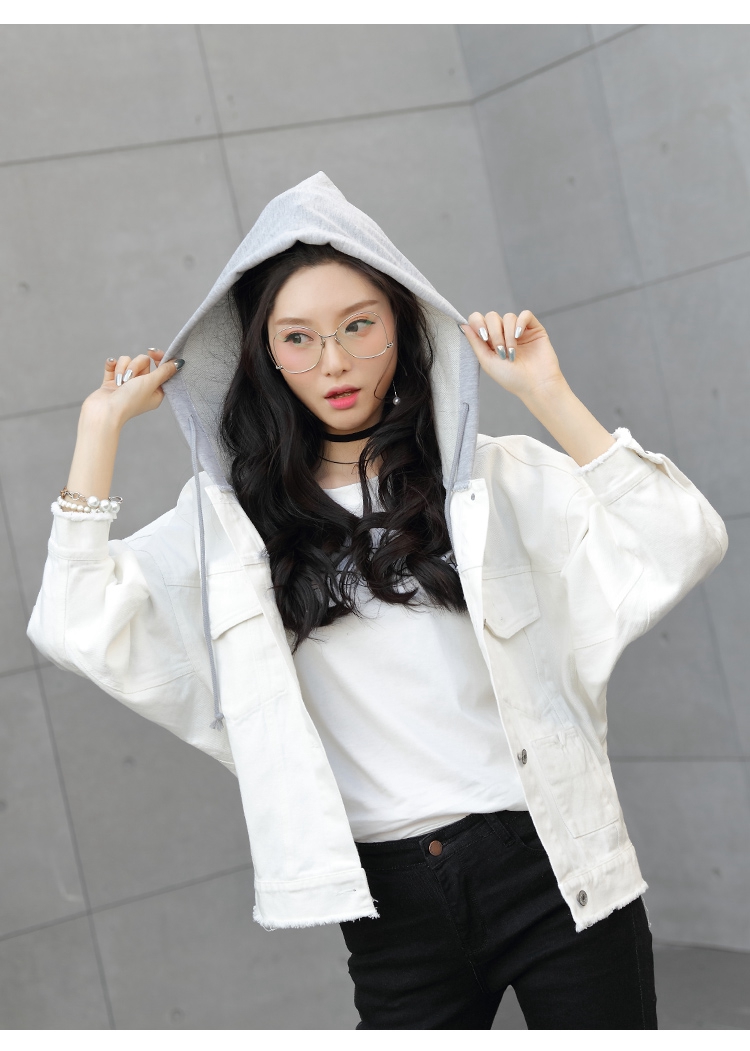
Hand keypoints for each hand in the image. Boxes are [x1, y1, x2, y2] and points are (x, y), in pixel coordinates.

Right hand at [81, 350, 182, 429]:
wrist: (104, 411)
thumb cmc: (130, 400)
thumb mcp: (151, 383)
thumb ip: (164, 371)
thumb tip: (179, 363)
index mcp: (155, 392)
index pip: (161, 369)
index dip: (158, 359)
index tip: (152, 352)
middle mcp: (141, 388)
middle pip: (142, 362)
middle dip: (134, 367)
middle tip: (130, 379)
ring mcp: (125, 385)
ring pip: (127, 362)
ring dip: (122, 369)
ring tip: (119, 383)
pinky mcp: (111, 383)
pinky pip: (113, 365)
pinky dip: (112, 366)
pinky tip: (111, 366)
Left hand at [462, 309, 613, 465]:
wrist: (536, 385)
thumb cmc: (511, 378)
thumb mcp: (487, 361)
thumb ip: (475, 342)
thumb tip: (463, 325)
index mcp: (490, 341)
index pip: (479, 320)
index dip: (478, 323)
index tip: (483, 337)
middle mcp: (504, 333)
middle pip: (492, 316)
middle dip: (494, 333)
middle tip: (500, 351)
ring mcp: (519, 330)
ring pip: (508, 316)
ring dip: (507, 335)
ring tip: (512, 353)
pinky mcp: (534, 329)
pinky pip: (525, 314)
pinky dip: (520, 323)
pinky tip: (519, 336)